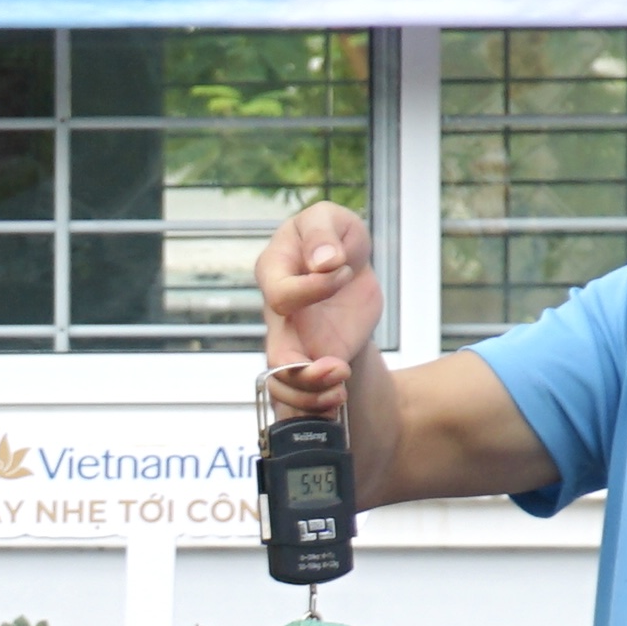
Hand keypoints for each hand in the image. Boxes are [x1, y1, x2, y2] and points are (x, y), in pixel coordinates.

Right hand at [254, 204, 380, 418]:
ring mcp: (291, 342)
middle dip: (304, 371)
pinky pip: (299, 396)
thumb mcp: (333, 220)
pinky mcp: (309, 362)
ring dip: (312, 396)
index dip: (313, 289)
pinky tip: (339, 398)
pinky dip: (318, 405)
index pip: (280, 292)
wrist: (352, 271)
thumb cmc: (335, 241)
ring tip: (340, 392)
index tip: (344, 272)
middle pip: (275, 355)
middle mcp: (277, 315)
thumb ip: (323, 233)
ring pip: (283, 385)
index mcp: (274, 272)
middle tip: (339, 368)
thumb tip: (324, 261)